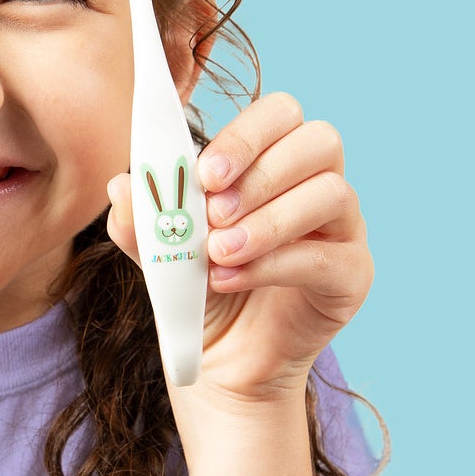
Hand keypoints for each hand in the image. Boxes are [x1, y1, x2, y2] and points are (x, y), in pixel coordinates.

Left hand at [104, 92, 372, 403]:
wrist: (218, 361)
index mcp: (274, 161)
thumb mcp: (161, 253)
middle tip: (213, 213)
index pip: (280, 114)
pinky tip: (229, 280)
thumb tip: (122, 183)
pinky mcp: (352, 275)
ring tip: (218, 253)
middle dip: (261, 173)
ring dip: (267, 221)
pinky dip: (272, 265)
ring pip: (331, 193)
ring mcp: (343, 228)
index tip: (204, 174)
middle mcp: (317, 184)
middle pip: (319, 140)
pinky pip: (327, 256)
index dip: (245, 135)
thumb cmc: (198, 290)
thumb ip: (143, 220)